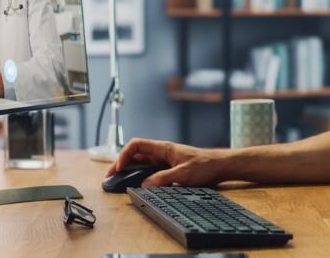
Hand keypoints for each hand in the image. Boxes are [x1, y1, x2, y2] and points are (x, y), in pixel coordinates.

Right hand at [107, 138, 229, 187]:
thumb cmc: (205, 165)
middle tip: (109, 177)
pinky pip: (149, 170)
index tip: (118, 168)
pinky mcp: (168, 168)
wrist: (220, 166)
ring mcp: (164, 160)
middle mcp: (162, 153)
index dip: (124, 155)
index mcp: (163, 148)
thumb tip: (144, 184)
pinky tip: (134, 183)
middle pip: (135, 154)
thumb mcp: (184, 174)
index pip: (137, 145)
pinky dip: (139, 175)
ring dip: (128, 170)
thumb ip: (164, 178)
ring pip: (140, 163)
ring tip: (117, 181)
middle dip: (120, 164)